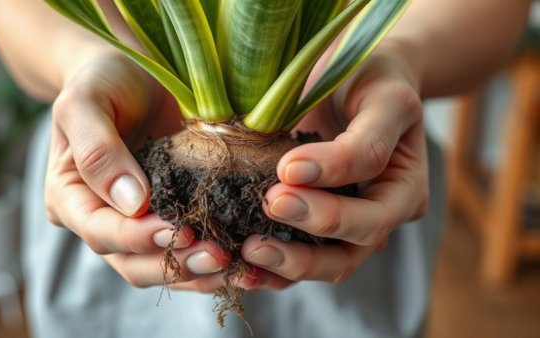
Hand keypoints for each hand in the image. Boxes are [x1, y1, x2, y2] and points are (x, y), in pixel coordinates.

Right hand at [44, 48, 245, 290]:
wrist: (131, 72)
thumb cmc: (101, 81)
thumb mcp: (85, 103)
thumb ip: (97, 150)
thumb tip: (132, 204)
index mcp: (71, 198)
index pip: (100, 231)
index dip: (137, 238)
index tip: (176, 231)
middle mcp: (103, 219)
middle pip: (133, 262)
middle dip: (176, 264)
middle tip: (218, 255)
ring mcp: (139, 222)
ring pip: (164, 266)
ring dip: (201, 272)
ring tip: (239, 266)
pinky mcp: (173, 215)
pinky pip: (189, 250)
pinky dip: (214, 261)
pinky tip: (246, 259)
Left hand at [242, 46, 428, 282]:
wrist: (356, 74)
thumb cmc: (376, 81)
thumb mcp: (384, 100)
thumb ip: (359, 142)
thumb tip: (296, 173)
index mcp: (403, 193)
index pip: (370, 216)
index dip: (329, 209)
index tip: (284, 172)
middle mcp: (375, 218)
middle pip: (345, 256)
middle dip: (301, 251)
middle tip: (258, 231)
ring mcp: (342, 227)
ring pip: (316, 267)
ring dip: (279, 269)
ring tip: (243, 256)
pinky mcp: (310, 223)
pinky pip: (292, 255)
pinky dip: (266, 267)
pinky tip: (237, 265)